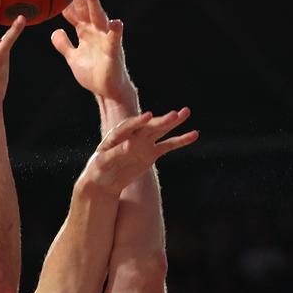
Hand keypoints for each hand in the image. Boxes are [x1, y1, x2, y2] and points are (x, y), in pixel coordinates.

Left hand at [51, 0, 135, 105]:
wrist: (107, 91)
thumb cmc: (93, 73)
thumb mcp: (73, 58)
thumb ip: (64, 45)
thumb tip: (54, 32)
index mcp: (85, 32)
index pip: (74, 12)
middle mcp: (96, 31)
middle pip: (85, 8)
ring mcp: (105, 39)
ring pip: (98, 17)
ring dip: (94, 2)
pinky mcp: (113, 51)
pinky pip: (114, 39)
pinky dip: (115, 30)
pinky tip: (116, 22)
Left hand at [79, 109, 197, 194]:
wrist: (105, 180)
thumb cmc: (99, 170)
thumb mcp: (102, 163)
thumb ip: (115, 154)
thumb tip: (129, 145)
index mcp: (117, 135)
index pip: (128, 127)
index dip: (138, 122)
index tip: (149, 116)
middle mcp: (132, 135)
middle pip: (147, 127)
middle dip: (160, 121)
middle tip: (174, 114)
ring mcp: (143, 142)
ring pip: (160, 131)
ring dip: (173, 123)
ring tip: (186, 112)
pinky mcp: (152, 152)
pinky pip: (168, 145)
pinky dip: (180, 140)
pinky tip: (194, 134)